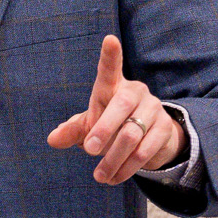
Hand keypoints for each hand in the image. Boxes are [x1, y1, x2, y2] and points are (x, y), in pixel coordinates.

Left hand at [46, 35, 184, 184]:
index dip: (110, 55)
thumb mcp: (90, 126)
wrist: (148, 138)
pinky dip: (127, 168)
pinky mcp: (165, 129)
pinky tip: (114, 178)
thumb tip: (52, 139)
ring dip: (113, 159)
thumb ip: (73, 130)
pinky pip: (145, 150)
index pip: (110, 68)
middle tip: (88, 150)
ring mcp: (153, 109)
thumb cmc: (111, 125)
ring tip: (99, 176)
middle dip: (104, 129)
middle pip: (121, 106)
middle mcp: (136, 92)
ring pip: (132, 134)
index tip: (109, 39)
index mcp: (113, 86)